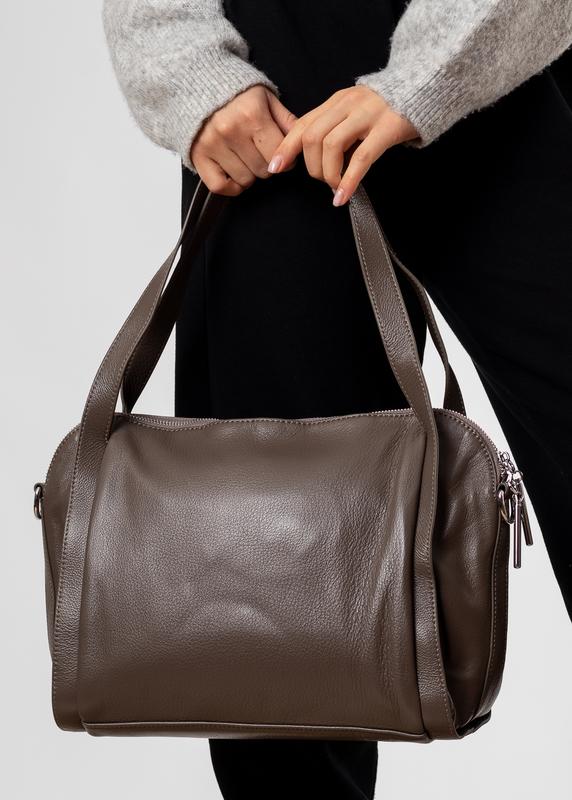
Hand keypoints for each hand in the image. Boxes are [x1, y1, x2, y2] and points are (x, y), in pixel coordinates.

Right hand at [190, 85, 296, 195]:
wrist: (198, 86)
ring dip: (249, 174)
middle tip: (259, 152)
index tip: (279, 153)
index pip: (278, 155)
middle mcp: (231, 130)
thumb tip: (303, 142)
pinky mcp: (198, 156)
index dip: (284, 158)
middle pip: (263, 170)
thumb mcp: (266, 99)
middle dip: (266, 165)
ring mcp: (213, 144)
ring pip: (245, 180)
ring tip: (244, 157)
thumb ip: (286, 120)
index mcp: (252, 114)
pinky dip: (230, 186)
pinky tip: (233, 173)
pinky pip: (220, 186)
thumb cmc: (237, 95)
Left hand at [267, 86, 418, 205]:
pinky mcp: (389, 127)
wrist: (425, 88)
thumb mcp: (354, 113)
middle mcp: (348, 104)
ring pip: (332, 145)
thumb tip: (310, 159)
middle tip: (321, 181)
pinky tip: (343, 196)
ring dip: (328, 173)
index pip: (302, 123)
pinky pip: (362, 158)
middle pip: (313, 136)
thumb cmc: (387, 110)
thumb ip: (334, 128)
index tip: (275, 168)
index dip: (286, 148)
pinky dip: (349, 180)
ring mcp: (369, 114)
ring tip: (335, 187)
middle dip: (311, 166)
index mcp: (337, 101)